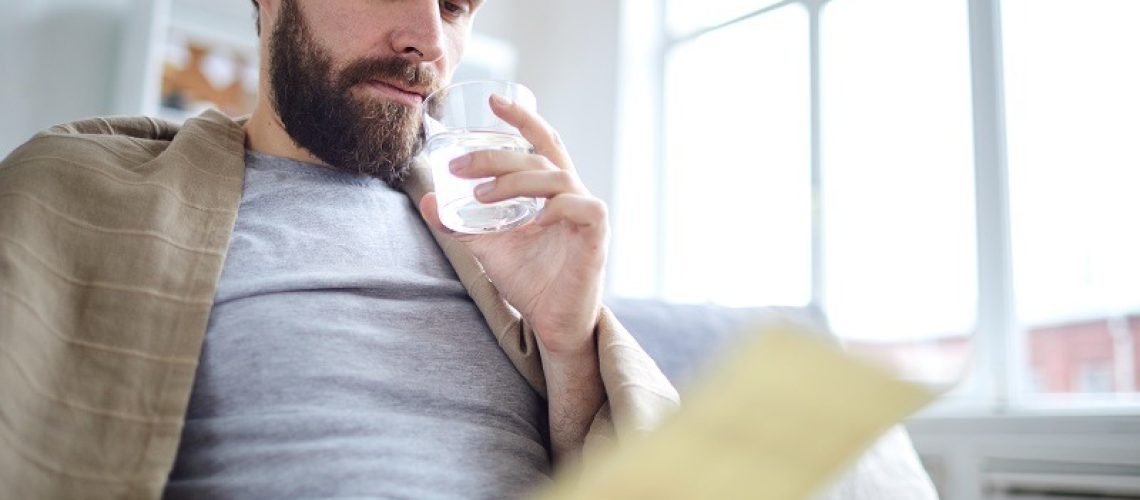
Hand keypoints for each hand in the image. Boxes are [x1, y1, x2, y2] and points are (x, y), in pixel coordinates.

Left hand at [418, 95, 607, 355]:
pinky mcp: (597, 236)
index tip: (493, 102)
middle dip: (497, 155)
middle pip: (539, 157)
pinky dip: (559, 207)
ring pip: (557, 177)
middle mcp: (571, 194)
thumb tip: (426, 199)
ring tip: (482, 196)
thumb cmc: (529, 279)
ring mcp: (586, 213)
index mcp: (550, 190)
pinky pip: (583, 208)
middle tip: (460, 165)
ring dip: (516, 181)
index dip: (522, 118)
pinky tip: (537, 218)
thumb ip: (460, 223)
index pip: (541, 142)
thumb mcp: (487, 246)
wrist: (551, 322)